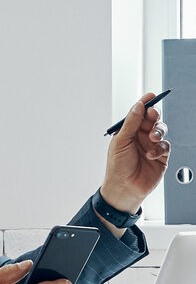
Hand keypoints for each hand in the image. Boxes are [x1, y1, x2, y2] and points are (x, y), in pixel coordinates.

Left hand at [101, 92, 170, 213]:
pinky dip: (159, 148)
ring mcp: (151, 146)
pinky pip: (165, 146)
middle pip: (152, 119)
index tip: (151, 95)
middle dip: (154, 116)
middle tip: (153, 115)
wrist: (124, 188)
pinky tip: (151, 155)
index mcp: (128, 132)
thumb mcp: (121, 141)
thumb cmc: (117, 166)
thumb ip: (131, 123)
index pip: (138, 114)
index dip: (145, 104)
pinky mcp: (160, 157)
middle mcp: (140, 137)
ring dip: (158, 131)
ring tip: (152, 138)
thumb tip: (138, 105)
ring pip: (161, 130)